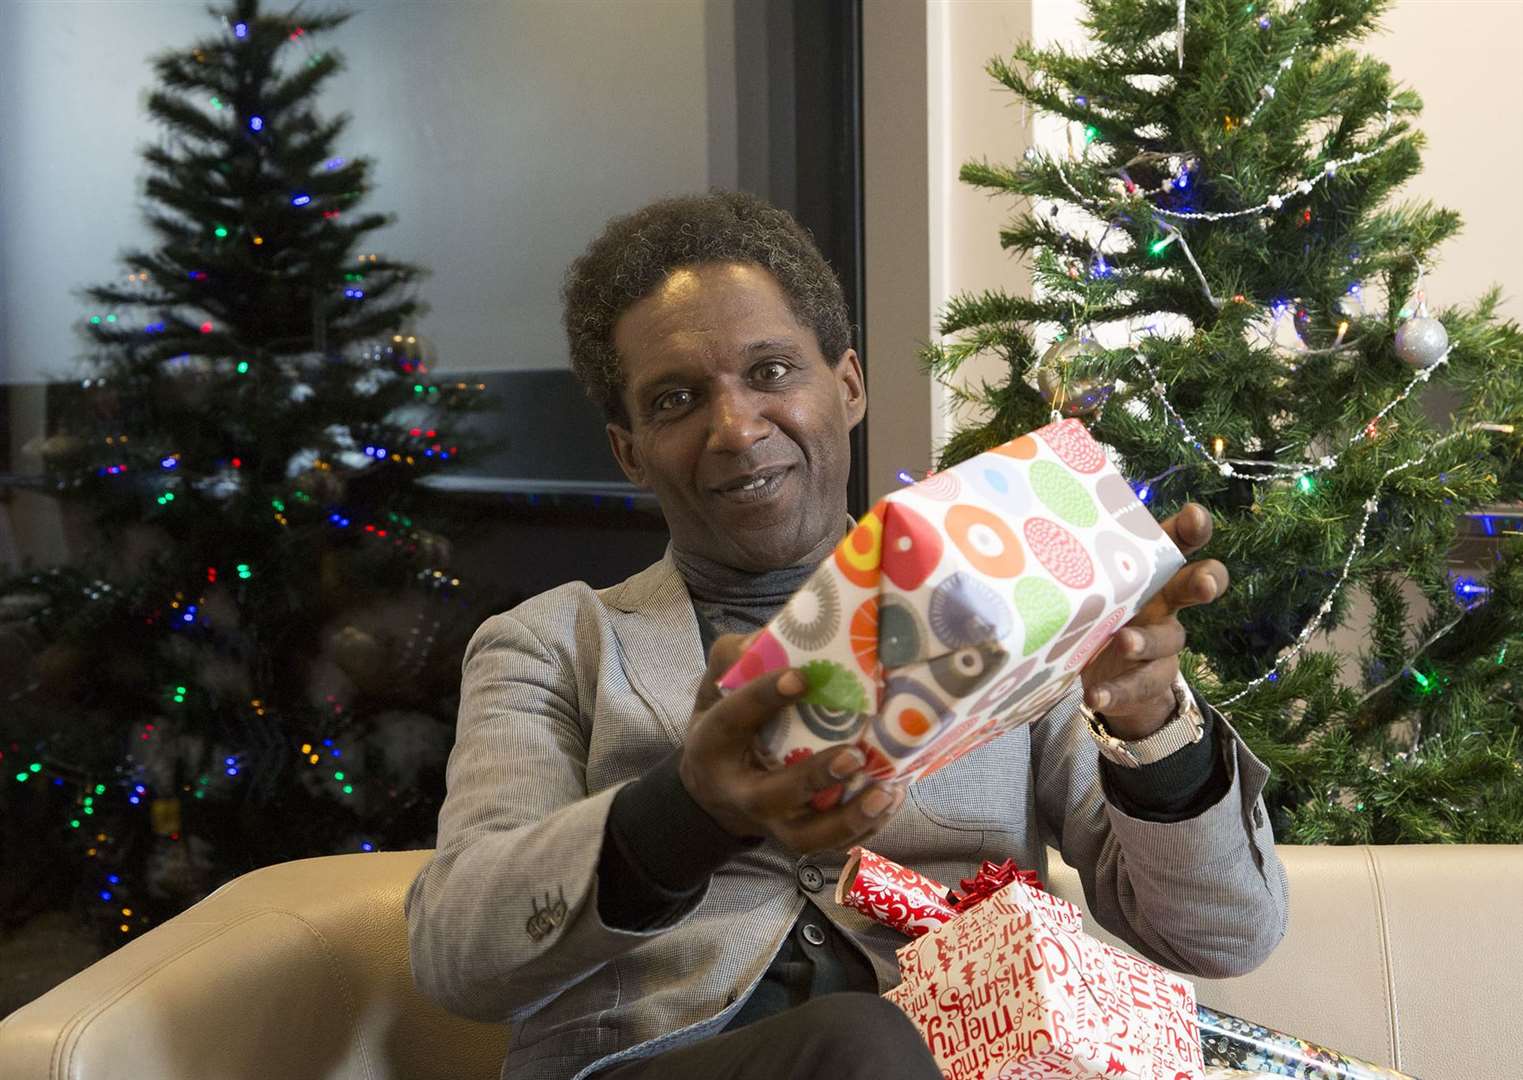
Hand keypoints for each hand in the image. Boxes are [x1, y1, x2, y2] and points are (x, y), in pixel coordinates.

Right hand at [678, 631, 906, 851]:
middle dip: (814, 779)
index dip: (764, 697)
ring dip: (849, 819)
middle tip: (853, 756)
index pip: (734, 719)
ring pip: (806, 837)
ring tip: (886, 793)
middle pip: (771, 796)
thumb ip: (739, 659)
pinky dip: (865, 828)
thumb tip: (782, 633)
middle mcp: (739, 791)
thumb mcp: (716, 689)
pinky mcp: (795, 837)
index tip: (802, 677)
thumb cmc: (726, 728)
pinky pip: (831, 845)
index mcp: (714, 744)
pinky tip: (892, 799)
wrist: (712, 794)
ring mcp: (769, 822)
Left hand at [1080, 502, 1227, 737]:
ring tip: (1124, 643)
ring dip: (1146, 641)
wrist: (1113, 676)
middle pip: (1194, 585)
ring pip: (1167, 639)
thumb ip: (1074, 558)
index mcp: (1151, 570)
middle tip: (1204, 584)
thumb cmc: (1101, 609)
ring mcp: (1162, 642)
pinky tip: (1096, 697)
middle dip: (1205, 580)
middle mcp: (1165, 602)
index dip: (1191, 528)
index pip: (1178, 541)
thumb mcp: (1092, 584)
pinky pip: (1138, 686)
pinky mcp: (1151, 679)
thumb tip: (1027, 523)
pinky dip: (1116, 692)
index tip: (1193, 516)